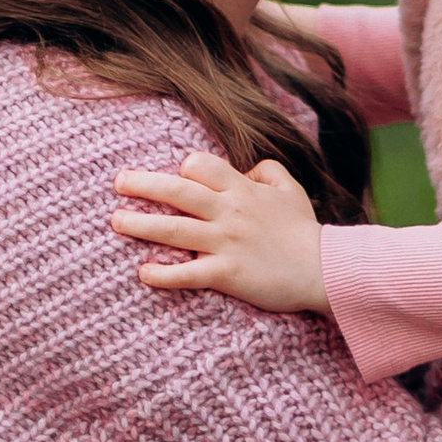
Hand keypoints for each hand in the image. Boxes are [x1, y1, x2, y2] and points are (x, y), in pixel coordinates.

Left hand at [111, 151, 329, 309]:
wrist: (325, 270)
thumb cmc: (305, 231)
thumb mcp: (290, 190)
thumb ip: (267, 171)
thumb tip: (245, 169)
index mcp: (242, 190)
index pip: (202, 166)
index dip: (184, 168)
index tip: (172, 176)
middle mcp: (230, 212)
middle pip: (178, 192)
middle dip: (143, 185)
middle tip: (117, 183)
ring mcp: (226, 243)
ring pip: (174, 229)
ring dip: (141, 225)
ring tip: (116, 222)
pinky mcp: (227, 274)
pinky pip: (188, 273)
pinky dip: (163, 274)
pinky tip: (143, 272)